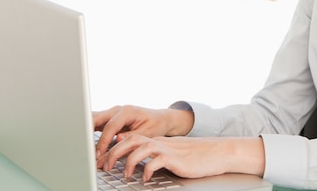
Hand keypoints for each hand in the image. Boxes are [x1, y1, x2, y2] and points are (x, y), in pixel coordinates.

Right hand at [93, 105, 193, 157]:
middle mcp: (117, 110)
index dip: (103, 141)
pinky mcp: (110, 119)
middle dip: (88, 133)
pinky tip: (86, 143)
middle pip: (96, 118)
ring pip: (94, 120)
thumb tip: (115, 142)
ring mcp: (112, 113)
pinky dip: (90, 132)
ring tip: (82, 146)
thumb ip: (130, 137)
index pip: (110, 126)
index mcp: (127, 111)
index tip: (98, 154)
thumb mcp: (146, 133)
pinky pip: (97, 124)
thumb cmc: (156, 124)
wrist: (161, 119)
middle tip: (84, 149)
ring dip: (87, 132)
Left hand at [98, 134, 264, 180]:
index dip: (112, 148)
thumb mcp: (168, 151)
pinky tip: (145, 178)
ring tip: (125, 174)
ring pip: (140, 148)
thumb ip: (151, 151)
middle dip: (113, 153)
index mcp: (156, 140)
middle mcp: (159, 142)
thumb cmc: (193, 155)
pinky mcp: (175, 159)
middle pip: (130, 140)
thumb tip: (131, 153)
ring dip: (129, 161)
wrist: (216, 152)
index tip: (100, 160)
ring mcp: (167, 149)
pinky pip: (156, 161)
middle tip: (104, 166)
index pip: (129, 138)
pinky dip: (147, 169)